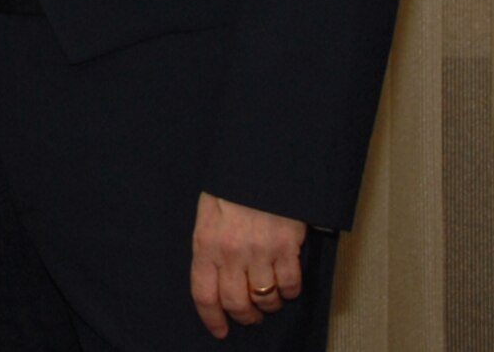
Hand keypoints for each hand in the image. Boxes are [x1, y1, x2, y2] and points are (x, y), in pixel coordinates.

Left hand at [189, 191, 306, 337]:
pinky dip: (289, 292)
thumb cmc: (231, 188)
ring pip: (265, 299)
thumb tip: (214, 279)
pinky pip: (290, 286)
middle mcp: (231, 252)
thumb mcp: (208, 214)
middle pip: (236, 303)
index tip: (219, 330)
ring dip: (268, 305)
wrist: (259, 164)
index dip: (211, 318)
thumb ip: (209, 247)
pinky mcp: (287, 248)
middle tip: (250, 316)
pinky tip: (286, 283)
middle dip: (244, 317)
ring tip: (269, 298)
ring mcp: (260, 251)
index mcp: (206, 243)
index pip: (204, 294)